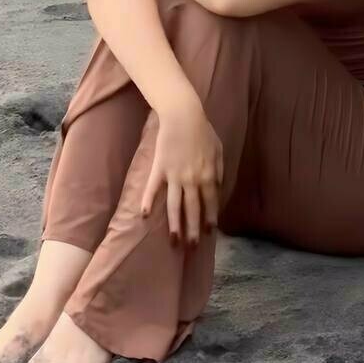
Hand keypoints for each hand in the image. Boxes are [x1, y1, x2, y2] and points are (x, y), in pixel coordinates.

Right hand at [140, 98, 224, 245]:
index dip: (209, 218)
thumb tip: (218, 187)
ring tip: (174, 241)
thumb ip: (219, 170)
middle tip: (192, 247)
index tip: (208, 233)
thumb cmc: (203, 131)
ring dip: (175, 224)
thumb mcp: (219, 150)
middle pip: (193, 209)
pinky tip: (144, 215)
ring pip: (175, 205)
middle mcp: (192, 179)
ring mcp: (175, 175)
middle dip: (193, 230)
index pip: (210, 202)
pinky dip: (148, 202)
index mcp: (208, 175)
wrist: (183, 115)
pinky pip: (153, 188)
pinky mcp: (160, 168)